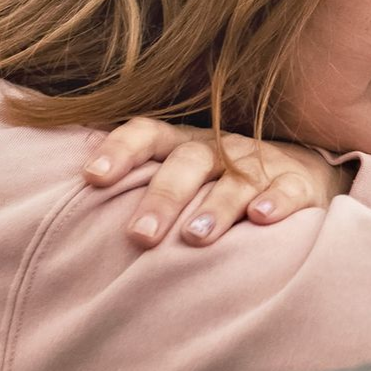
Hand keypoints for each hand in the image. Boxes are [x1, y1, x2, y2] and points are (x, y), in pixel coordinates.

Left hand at [82, 117, 354, 247]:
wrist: (303, 172)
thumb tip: (67, 218)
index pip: (146, 134)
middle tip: (138, 236)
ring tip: (195, 237)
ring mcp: (260, 163)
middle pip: (187, 162)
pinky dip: (276, 202)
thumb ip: (139, 189)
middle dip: (162, 197)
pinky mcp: (298, 182)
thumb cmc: (221, 181)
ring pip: (235, 178)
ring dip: (215, 205)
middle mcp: (218, 148)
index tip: (92, 178)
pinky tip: (263, 218)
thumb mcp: (182, 176)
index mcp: (183, 143)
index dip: (120, 151)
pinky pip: (288, 189)